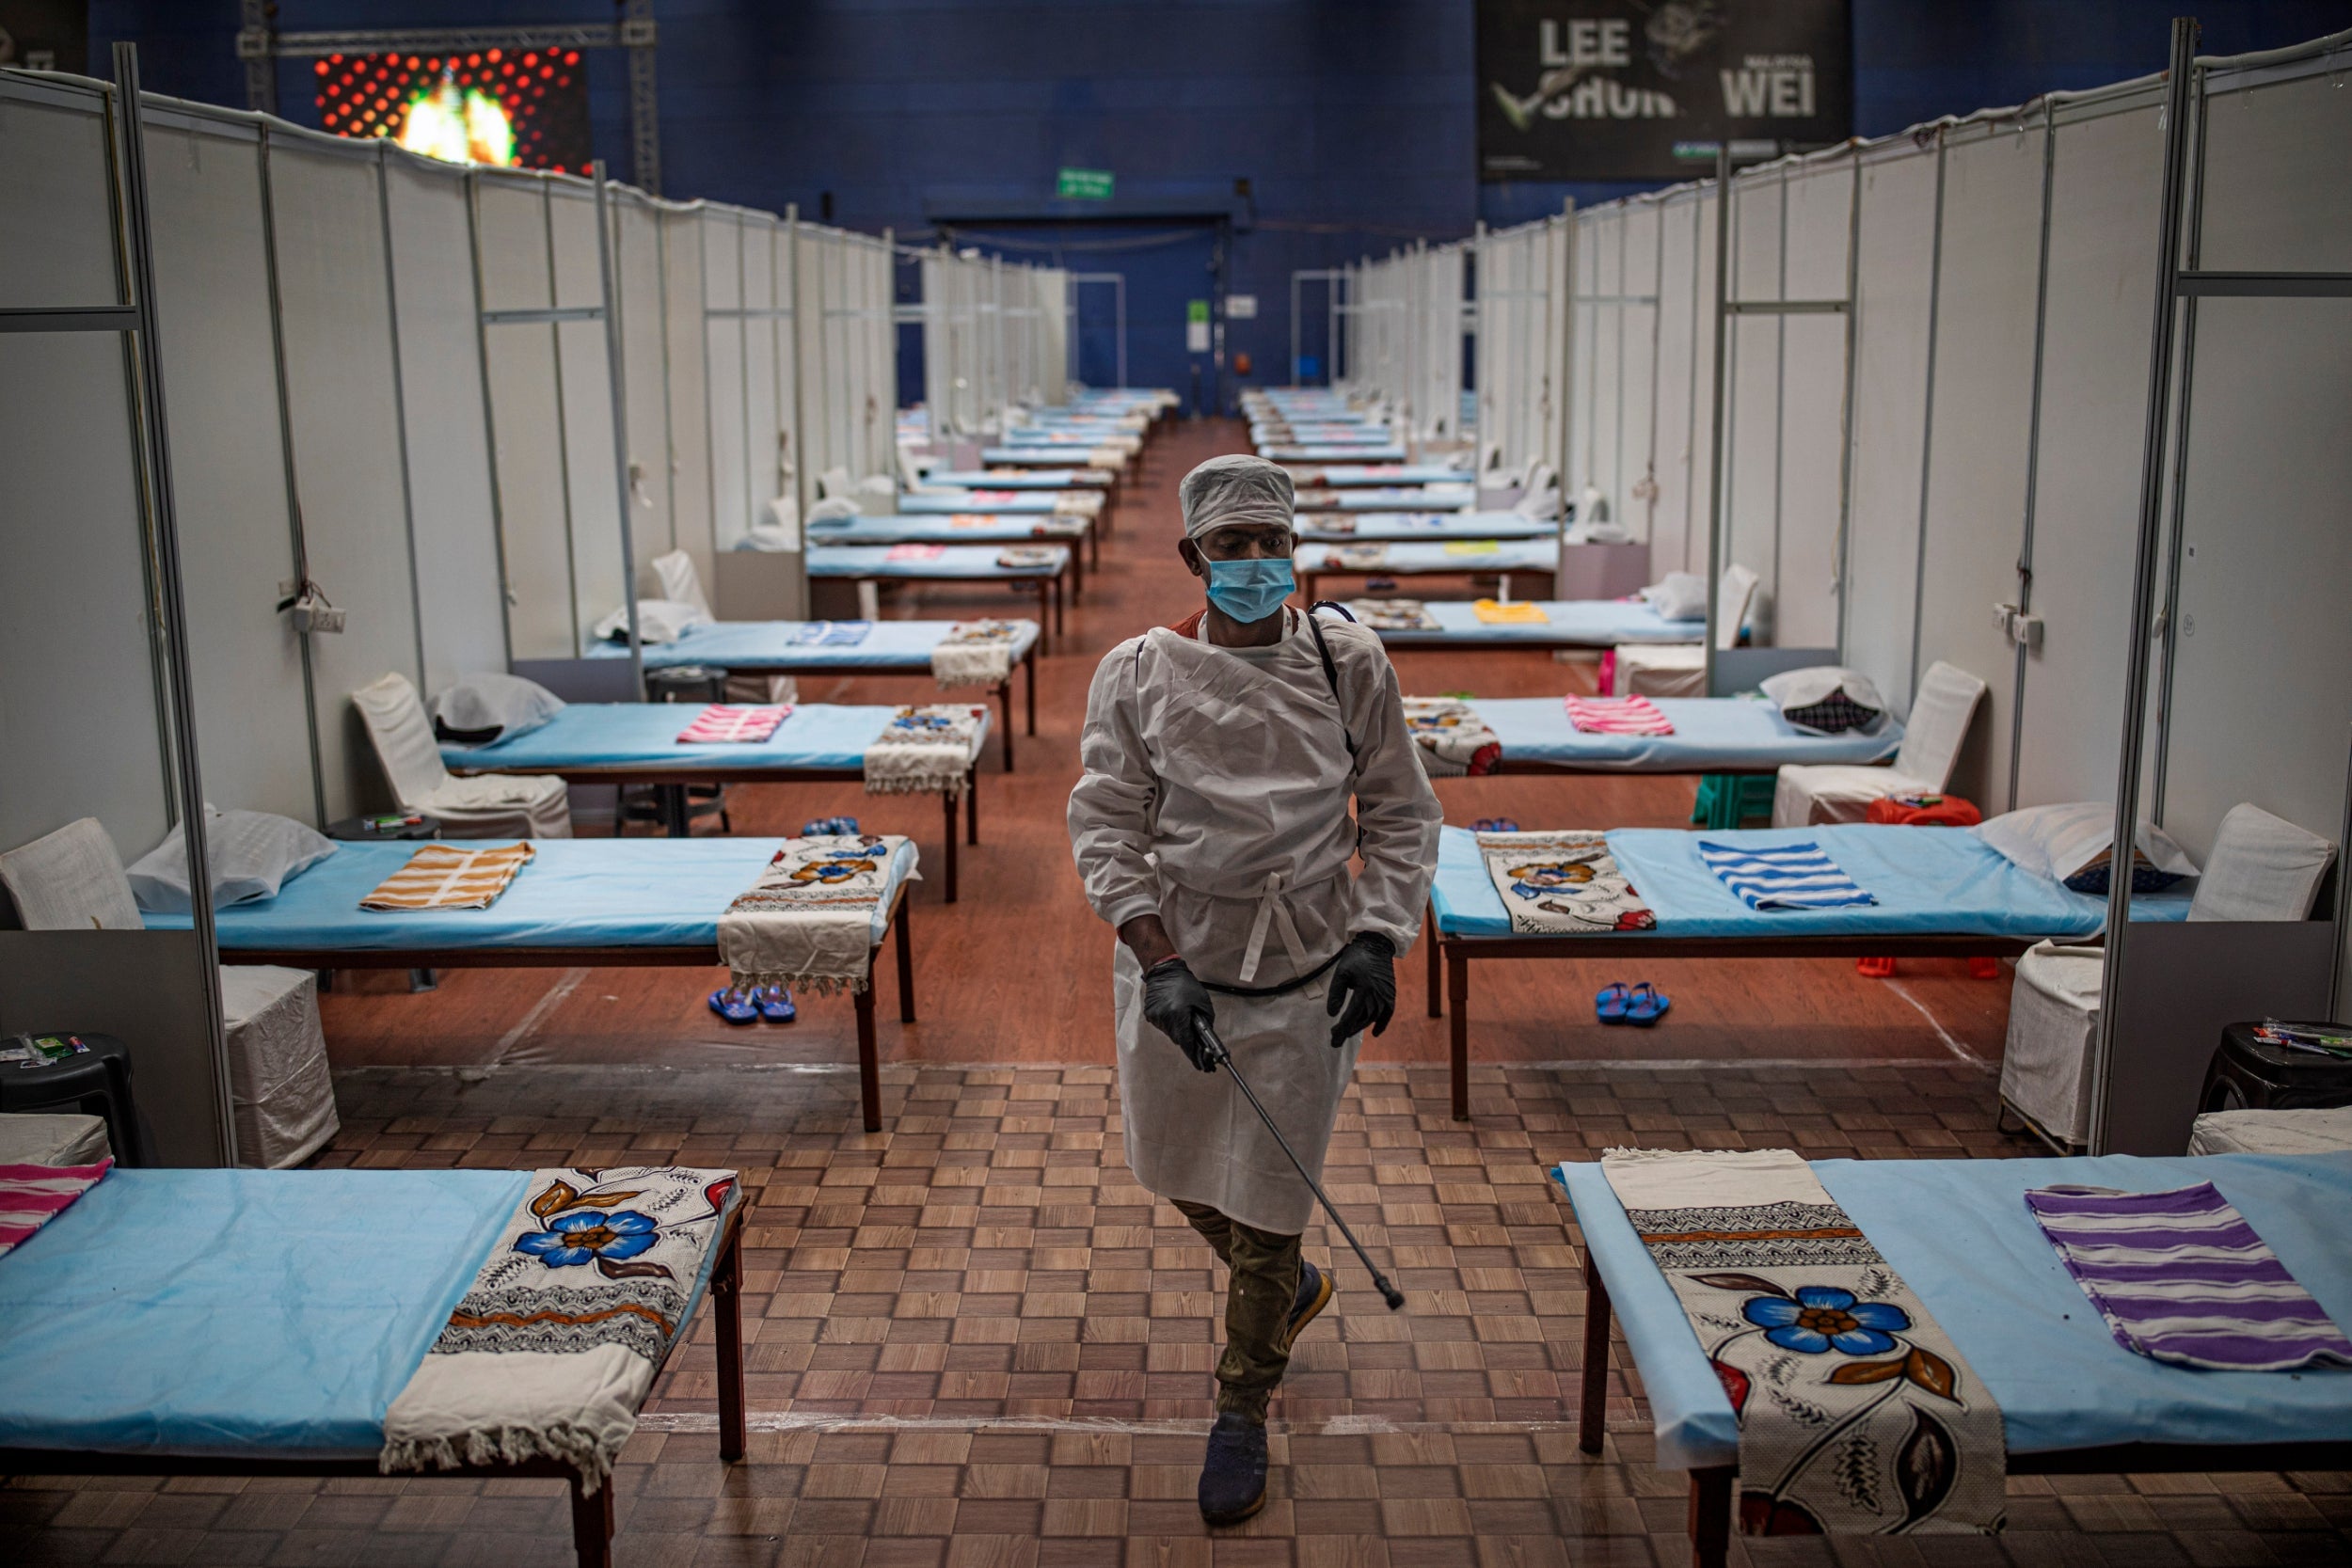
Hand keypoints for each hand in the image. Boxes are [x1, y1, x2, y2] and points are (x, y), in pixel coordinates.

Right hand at [1143, 958, 1218, 1070]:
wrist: (1164, 971)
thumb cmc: (1184, 984)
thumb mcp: (1203, 1002)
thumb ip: (1206, 1021)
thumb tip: (1206, 1038)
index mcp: (1179, 1015)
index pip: (1187, 1042)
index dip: (1195, 1055)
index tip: (1202, 1065)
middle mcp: (1165, 1018)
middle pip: (1179, 1040)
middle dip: (1188, 1039)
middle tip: (1197, 1038)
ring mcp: (1156, 1018)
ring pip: (1171, 1034)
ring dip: (1179, 1030)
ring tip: (1183, 1015)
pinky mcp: (1150, 1015)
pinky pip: (1163, 1026)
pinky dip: (1170, 1023)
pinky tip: (1173, 1011)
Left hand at [1325, 932, 1395, 1046]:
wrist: (1377, 945)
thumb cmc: (1356, 957)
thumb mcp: (1341, 973)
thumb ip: (1336, 994)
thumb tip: (1332, 1014)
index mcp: (1364, 990)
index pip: (1351, 1016)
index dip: (1342, 1029)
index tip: (1334, 1039)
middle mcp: (1377, 995)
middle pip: (1362, 1020)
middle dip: (1349, 1030)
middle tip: (1337, 1037)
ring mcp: (1386, 995)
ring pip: (1373, 1018)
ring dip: (1360, 1027)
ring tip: (1349, 1031)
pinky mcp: (1391, 994)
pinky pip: (1388, 1014)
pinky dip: (1382, 1024)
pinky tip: (1374, 1033)